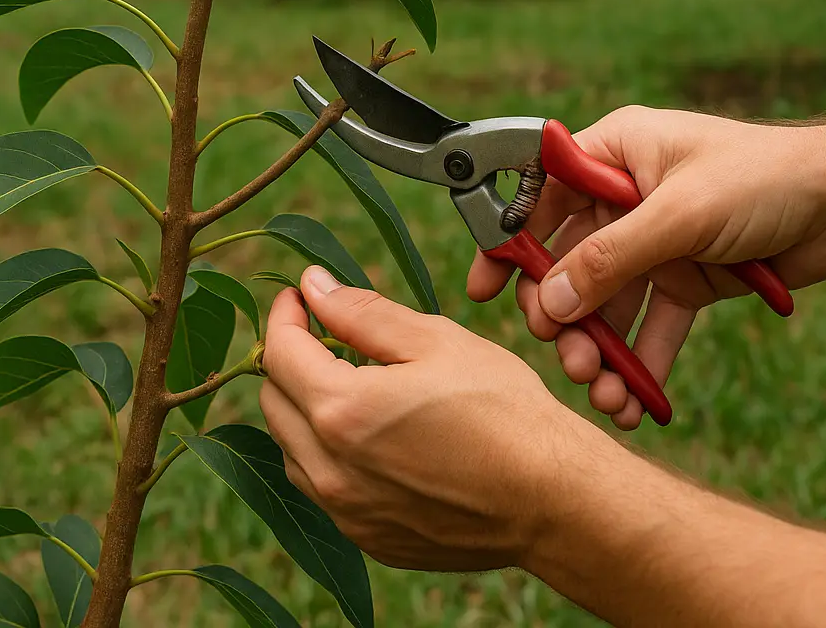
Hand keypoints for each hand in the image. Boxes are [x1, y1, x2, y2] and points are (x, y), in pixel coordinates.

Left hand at [259, 266, 607, 572]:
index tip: (301, 296)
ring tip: (353, 385)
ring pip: (293, 450)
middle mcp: (330, 470)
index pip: (279, 353)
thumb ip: (362, 313)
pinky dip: (332, 456)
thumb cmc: (503, 410)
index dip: (285, 315)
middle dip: (290, 361)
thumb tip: (313, 286)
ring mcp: (347, 513)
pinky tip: (375, 437)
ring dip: (306, 411)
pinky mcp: (369, 539)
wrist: (551, 499)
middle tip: (326, 336)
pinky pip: (325, 489)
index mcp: (341, 411)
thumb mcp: (436, 341)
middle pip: (274, 403)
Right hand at [467, 106, 825, 427]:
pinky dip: (640, 365)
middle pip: (569, 263)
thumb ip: (610, 259)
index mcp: (615, 155)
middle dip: (562, 314)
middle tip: (565, 353)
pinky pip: (651, 328)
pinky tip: (634, 404)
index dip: (508, 240)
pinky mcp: (688, 281)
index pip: (541, 195)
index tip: (484, 288)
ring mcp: (656, 242)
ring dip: (599, 350)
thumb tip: (547, 300)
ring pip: (608, 304)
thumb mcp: (678, 214)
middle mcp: (627, 198)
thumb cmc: (766, 178)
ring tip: (601, 392)